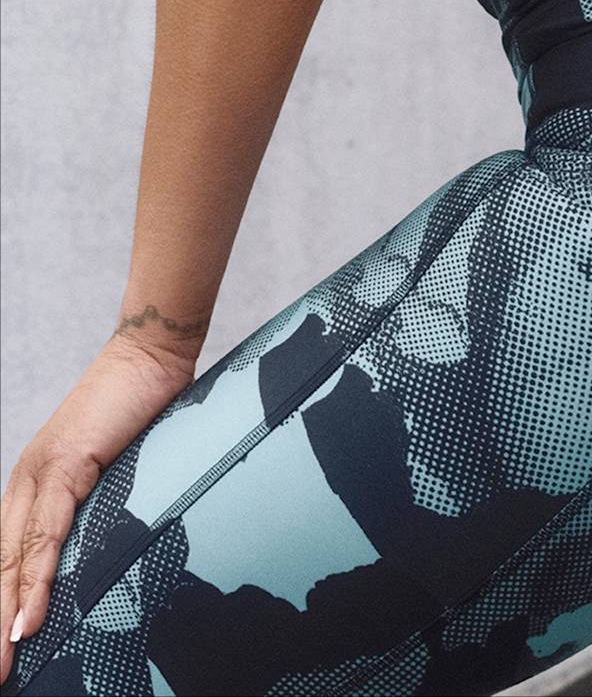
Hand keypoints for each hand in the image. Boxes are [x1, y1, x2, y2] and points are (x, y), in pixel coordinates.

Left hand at [0, 333, 195, 685]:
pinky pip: (45, 535)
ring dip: (5, 614)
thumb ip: (103, 511)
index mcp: (35, 484)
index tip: (3, 647)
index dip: (0, 604)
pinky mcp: (64, 465)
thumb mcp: (117, 472)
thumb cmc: (141, 410)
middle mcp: (27, 481)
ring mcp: (41, 472)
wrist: (152, 355)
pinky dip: (35, 580)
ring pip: (12, 557)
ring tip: (4, 660)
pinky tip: (29, 617)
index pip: (6, 557)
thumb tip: (110, 556)